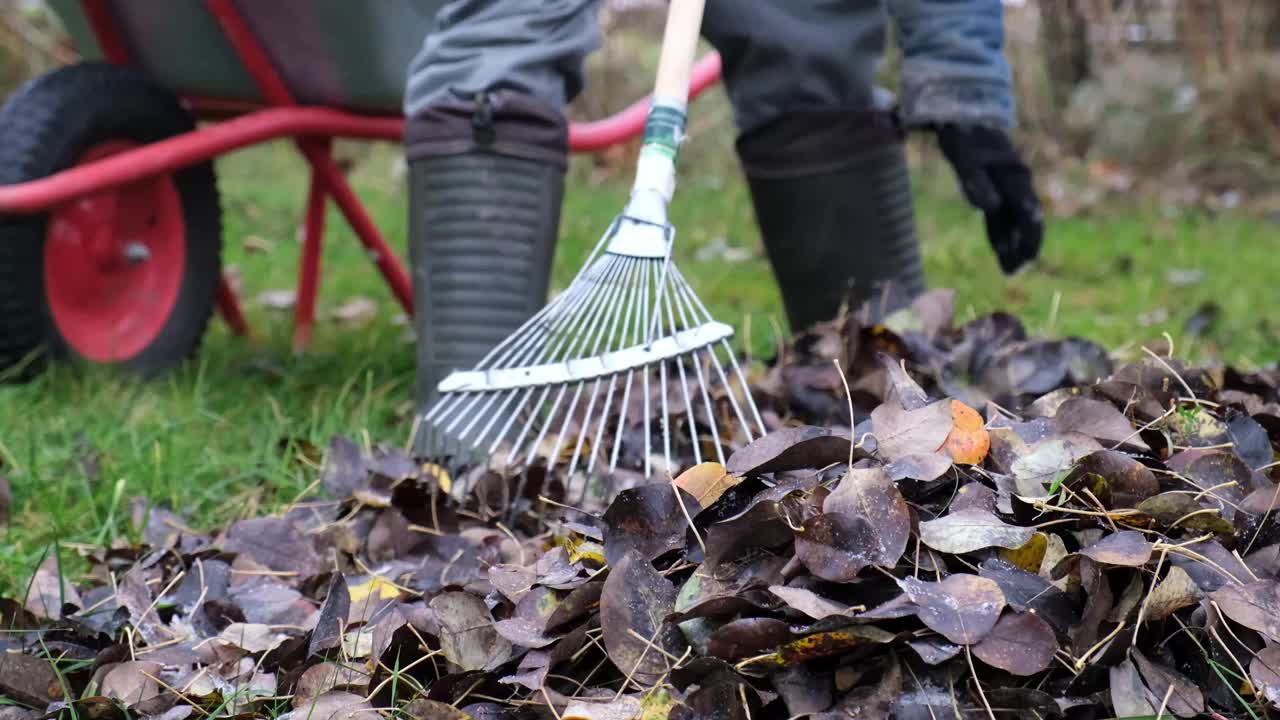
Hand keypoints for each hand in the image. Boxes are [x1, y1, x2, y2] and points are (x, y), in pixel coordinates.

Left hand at [934, 124, 1042, 273]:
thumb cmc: (964, 135)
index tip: (1024, 262)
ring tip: (1006, 265)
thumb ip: (976, 183)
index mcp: (1014, 178)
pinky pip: (1003, 209)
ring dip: (1011, 240)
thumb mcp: (965, 160)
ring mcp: (1008, 180)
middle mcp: (1016, 181)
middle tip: (1012, 272)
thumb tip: (991, 209)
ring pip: (1013, 216)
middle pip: (1024, 220)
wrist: (963, 108)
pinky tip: (998, 243)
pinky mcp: (996, 179)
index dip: (1027, 241)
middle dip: (1020, 246)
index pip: (1028, 216)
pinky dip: (1002, 227)